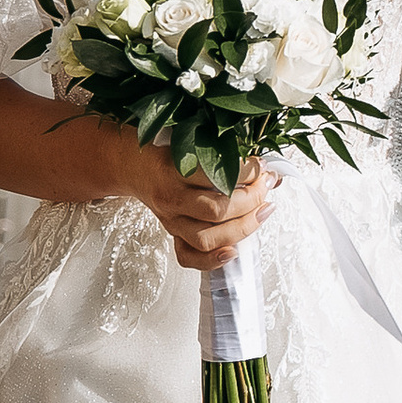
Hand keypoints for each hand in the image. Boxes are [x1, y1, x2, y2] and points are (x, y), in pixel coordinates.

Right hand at [115, 131, 275, 273]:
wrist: (133, 164)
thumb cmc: (164, 151)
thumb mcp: (190, 142)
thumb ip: (224, 153)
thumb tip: (267, 170)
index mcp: (172, 171)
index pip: (216, 177)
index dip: (248, 172)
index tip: (263, 166)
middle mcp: (171, 199)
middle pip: (217, 211)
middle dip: (252, 200)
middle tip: (266, 186)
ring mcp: (171, 221)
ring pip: (208, 238)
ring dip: (243, 228)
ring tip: (262, 212)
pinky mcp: (172, 235)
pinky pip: (189, 257)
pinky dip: (213, 260)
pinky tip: (234, 250)